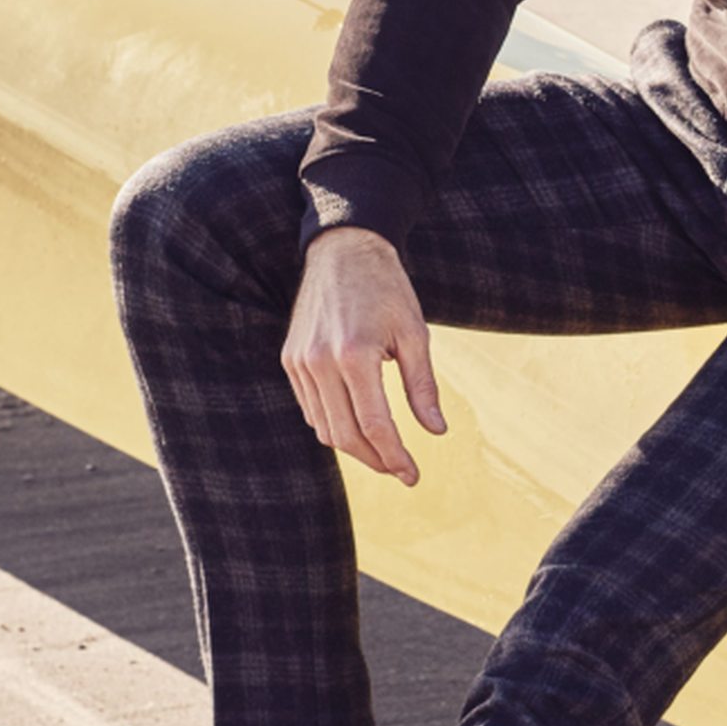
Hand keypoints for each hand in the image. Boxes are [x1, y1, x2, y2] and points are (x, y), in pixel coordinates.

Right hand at [282, 226, 445, 484]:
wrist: (343, 249)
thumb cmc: (386, 288)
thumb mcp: (415, 333)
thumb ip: (423, 386)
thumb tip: (436, 432)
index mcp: (355, 355)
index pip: (375, 425)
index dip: (395, 457)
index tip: (413, 475)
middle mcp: (321, 362)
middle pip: (346, 435)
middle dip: (376, 461)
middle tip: (401, 471)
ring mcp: (300, 362)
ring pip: (324, 428)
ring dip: (354, 448)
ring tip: (383, 454)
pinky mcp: (290, 359)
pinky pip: (310, 409)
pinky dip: (334, 426)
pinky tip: (358, 427)